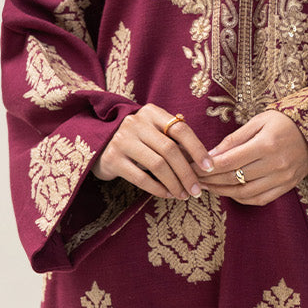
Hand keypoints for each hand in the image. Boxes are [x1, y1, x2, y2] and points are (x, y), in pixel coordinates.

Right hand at [92, 104, 214, 200]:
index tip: (209, 167)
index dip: (198, 149)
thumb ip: (174, 138)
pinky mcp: (111, 159)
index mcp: (151, 112)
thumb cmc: (136, 139)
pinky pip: (140, 177)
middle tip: (197, 190)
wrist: (98, 143)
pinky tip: (167, 194)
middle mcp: (135, 123)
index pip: (181, 129)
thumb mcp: (153, 130)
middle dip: (187, 173)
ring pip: (157, 165)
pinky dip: (157, 188)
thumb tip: (204, 158)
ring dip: (174, 183)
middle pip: (170, 150)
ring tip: (184, 195)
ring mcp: (122, 140)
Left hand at [201, 110, 307, 206]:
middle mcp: (275, 164)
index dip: (207, 167)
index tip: (192, 167)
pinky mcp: (288, 186)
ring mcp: (283, 178)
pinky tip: (230, 192)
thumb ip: (234, 139)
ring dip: (223, 191)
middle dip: (210, 180)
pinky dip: (242, 198)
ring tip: (208, 187)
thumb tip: (211, 155)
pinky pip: (260, 199)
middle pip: (234, 178)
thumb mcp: (258, 121)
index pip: (228, 162)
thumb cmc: (284, 121)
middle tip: (194, 178)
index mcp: (266, 144)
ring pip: (245, 192)